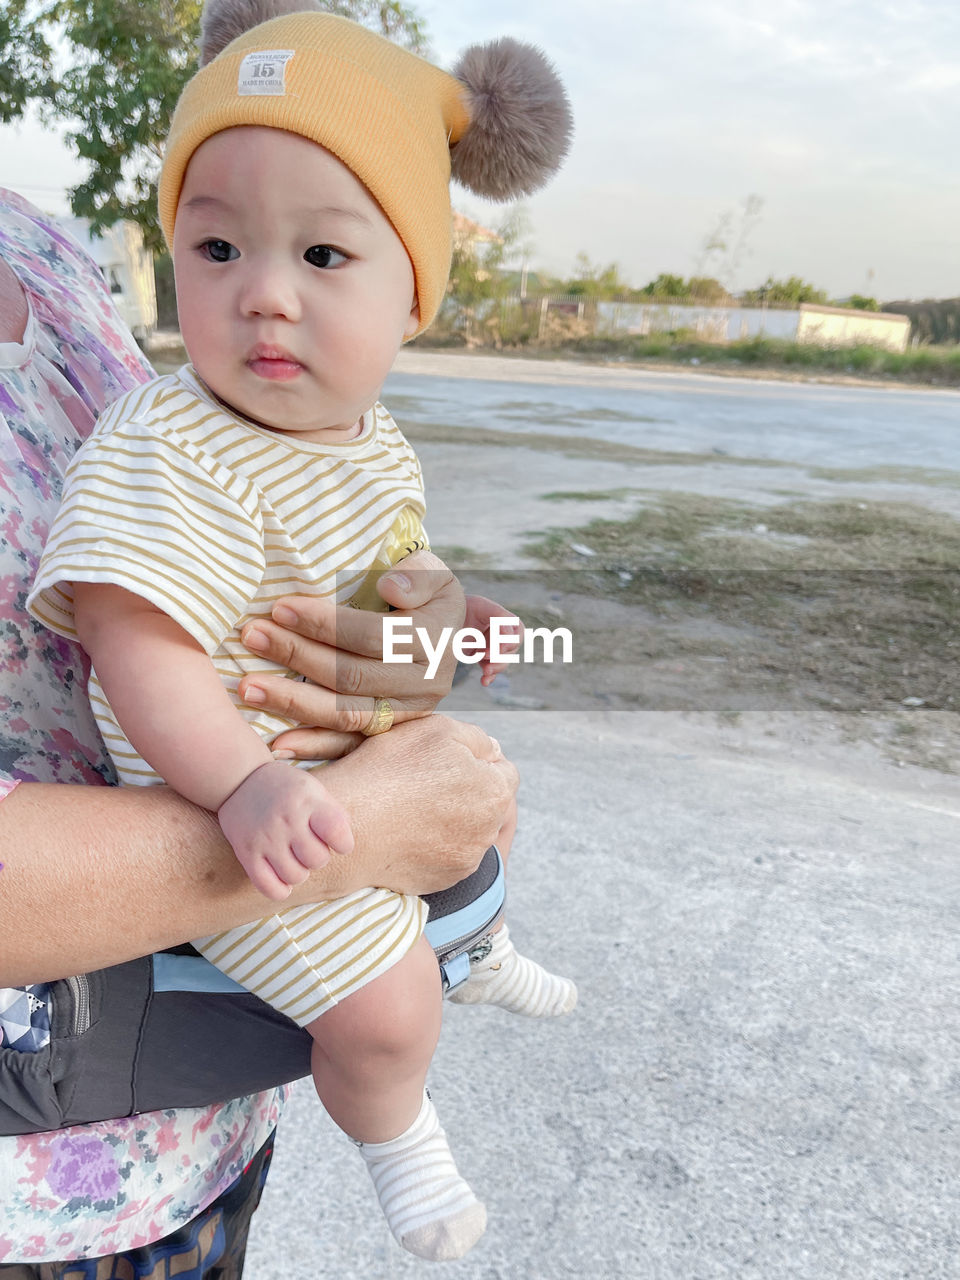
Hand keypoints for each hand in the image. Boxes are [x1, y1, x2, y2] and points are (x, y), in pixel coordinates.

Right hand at [218, 761, 353, 900]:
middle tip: (308, 847)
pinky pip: (270, 888)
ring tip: (293, 858)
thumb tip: (345, 843)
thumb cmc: (285, 788)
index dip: (344, 843)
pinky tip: (281, 876)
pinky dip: (280, 889)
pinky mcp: (247, 853)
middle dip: (318, 857)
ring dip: (299, 872)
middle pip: (317, 860)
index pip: (337, 831)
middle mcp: (287, 820)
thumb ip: (333, 813)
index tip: (338, 842)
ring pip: (296, 877)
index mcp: (307, 802)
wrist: (238, 780)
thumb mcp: (313, 789)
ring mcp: (265, 838)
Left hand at [236, 550, 465, 759]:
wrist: (441, 633)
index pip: (372, 635)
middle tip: (252, 638)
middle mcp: (423, 685)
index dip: (325, 624)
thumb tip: (389, 588)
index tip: (280, 608)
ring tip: (248, 688)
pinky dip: (312, 747)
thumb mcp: (432, 573)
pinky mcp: (387, 734)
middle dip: (297, 657)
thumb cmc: (423, 594)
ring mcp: (405, 715)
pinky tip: (277, 744)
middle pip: (353, 677)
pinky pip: (348, 745)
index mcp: (433, 642)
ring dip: (293, 703)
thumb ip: (417, 575)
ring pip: (346, 714)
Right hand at [310, 715, 518, 896]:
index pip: (504, 771)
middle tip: (426, 783)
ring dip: (451, 820)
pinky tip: (407, 831)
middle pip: (487, 804)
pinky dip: (433, 844)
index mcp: (496, 792)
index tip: (445, 761)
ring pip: (468, 831)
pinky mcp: (442, 880)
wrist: (350, 824)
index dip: (475, 761)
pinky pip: (446, 856)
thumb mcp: (438, 730)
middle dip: (467, 792)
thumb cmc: (390, 771)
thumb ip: (477, 739)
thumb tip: (494, 751)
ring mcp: (466, 860)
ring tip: (413, 809)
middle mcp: (489, 832)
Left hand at [462, 595, 523, 686]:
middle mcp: (500, 635)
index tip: (499, 646)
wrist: (442, 617)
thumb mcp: (481, 606)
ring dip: (496, 668)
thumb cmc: (463, 607)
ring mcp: (492, 647)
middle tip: (485, 656)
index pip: (517, 633)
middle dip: (501, 656)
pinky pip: (490, 670)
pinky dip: (489, 677)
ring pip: (502, 662)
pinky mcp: (482, 658)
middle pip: (511, 650)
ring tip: (485, 671)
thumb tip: (510, 631)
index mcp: (504, 621)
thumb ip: (498, 615)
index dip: (511, 641)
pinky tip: (484, 682)